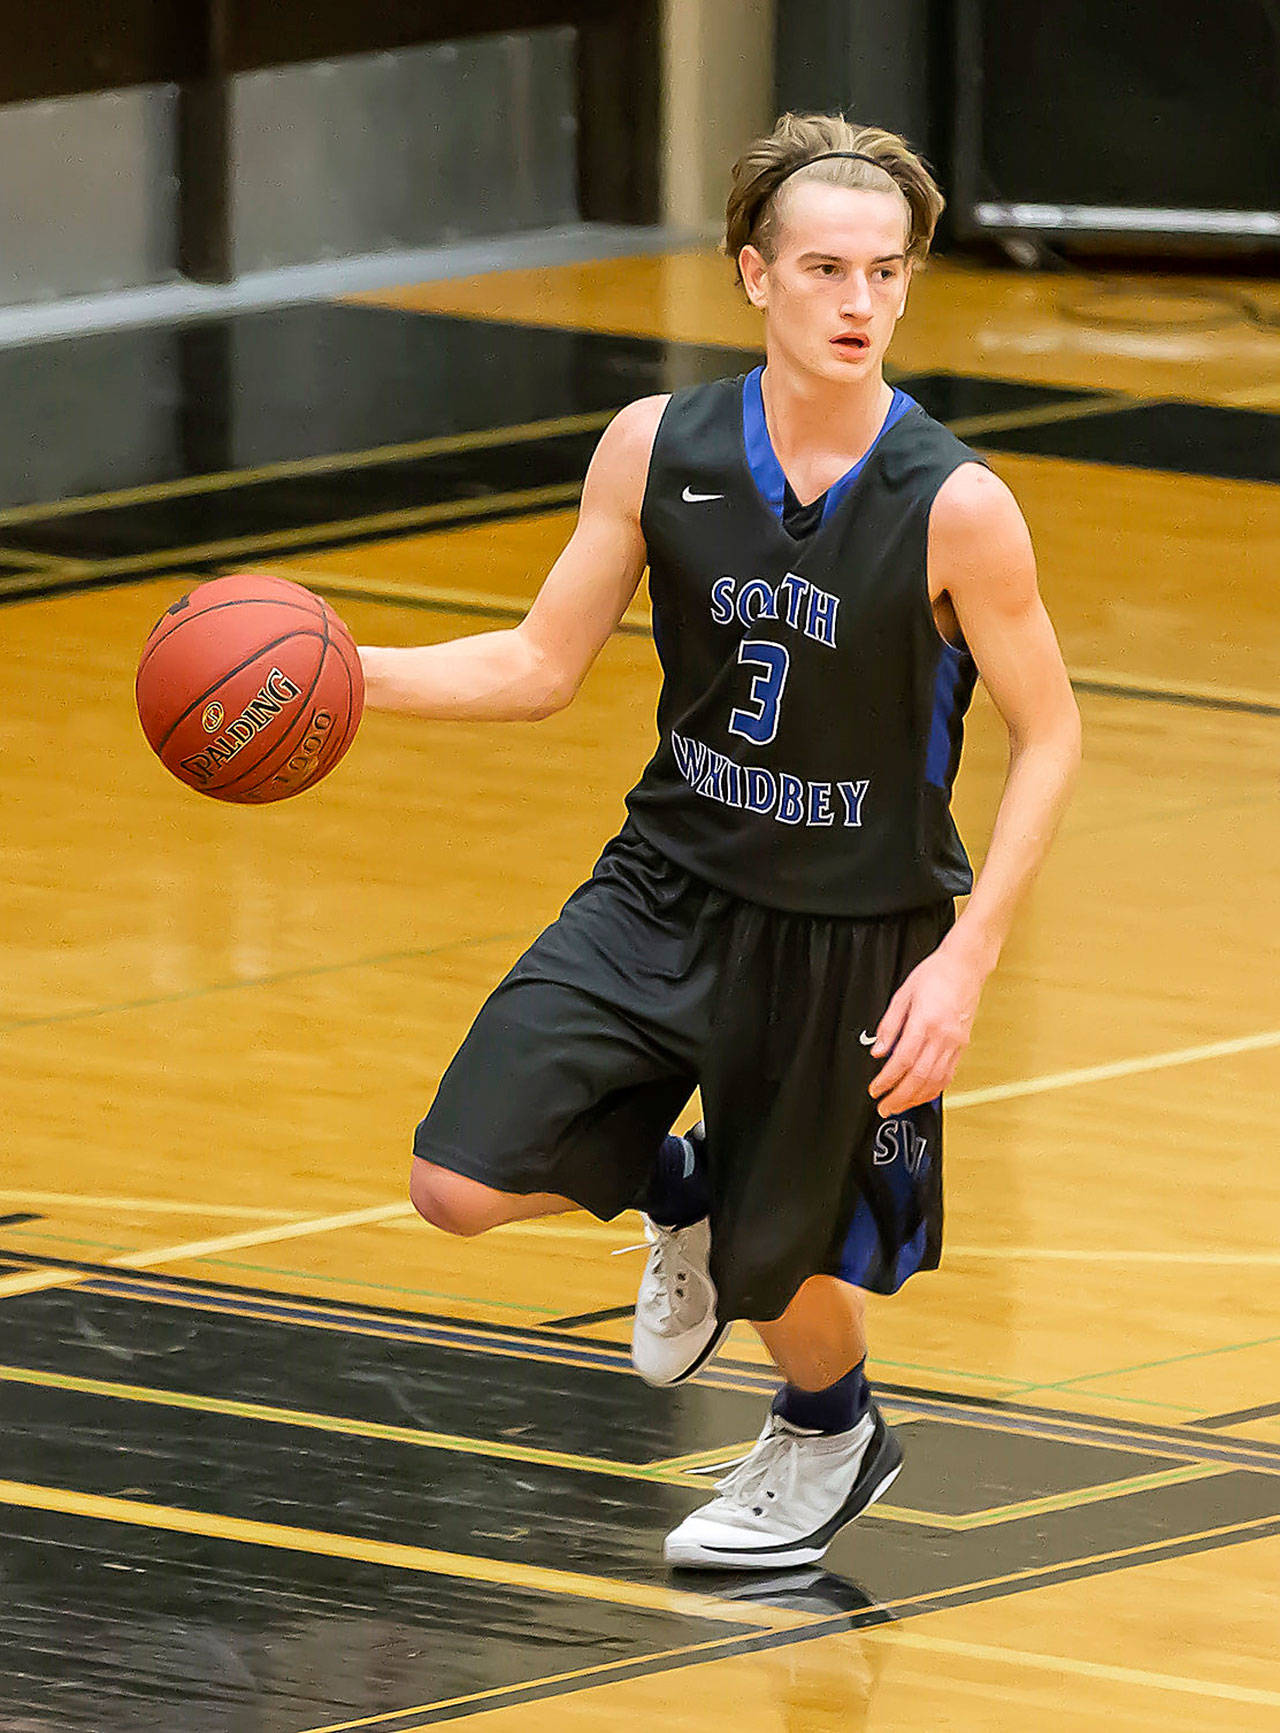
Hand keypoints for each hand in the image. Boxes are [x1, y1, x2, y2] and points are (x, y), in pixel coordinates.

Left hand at [868, 944, 984, 1116]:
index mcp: (925, 1022)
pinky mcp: (962, 1045)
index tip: (875, 1090)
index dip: (887, 1080)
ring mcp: (955, 1043)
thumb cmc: (935, 975)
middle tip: (885, 1108)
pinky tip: (923, 1095)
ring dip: (917, 1098)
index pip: (902, 1061)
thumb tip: (878, 1051)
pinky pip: (949, 1074)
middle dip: (900, 1097)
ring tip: (900, 1107)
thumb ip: (889, 1026)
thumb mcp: (902, 995)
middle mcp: (943, 1036)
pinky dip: (934, 1089)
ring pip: (936, 1080)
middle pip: (919, 1076)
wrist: (964, 967)